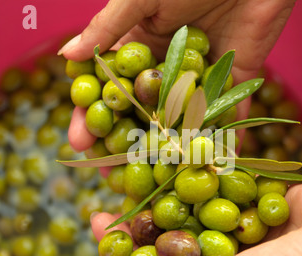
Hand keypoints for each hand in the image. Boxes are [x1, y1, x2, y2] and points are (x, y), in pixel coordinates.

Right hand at [60, 0, 295, 161]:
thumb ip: (108, 27)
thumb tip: (66, 54)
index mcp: (141, 45)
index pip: (111, 88)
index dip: (93, 115)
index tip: (78, 142)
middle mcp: (168, 68)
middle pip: (143, 114)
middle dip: (125, 144)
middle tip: (110, 176)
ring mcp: (201, 78)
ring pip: (182, 122)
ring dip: (169, 152)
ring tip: (153, 182)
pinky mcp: (235, 81)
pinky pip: (229, 116)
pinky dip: (225, 141)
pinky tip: (211, 168)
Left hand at [91, 183, 301, 255]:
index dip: (127, 247)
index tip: (100, 224)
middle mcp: (221, 254)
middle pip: (169, 231)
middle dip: (140, 213)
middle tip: (109, 192)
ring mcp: (237, 221)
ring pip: (192, 202)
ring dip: (166, 186)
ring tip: (136, 164)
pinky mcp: (254, 195)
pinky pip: (221, 180)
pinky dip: (201, 168)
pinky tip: (176, 151)